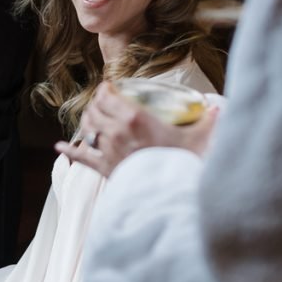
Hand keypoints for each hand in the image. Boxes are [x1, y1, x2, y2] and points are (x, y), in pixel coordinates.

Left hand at [54, 81, 220, 176]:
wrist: (172, 194)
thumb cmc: (184, 163)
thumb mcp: (200, 138)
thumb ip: (211, 120)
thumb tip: (222, 108)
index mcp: (135, 117)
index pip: (109, 94)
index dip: (106, 88)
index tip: (109, 87)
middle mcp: (117, 131)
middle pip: (95, 109)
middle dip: (95, 103)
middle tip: (101, 102)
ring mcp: (109, 150)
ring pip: (86, 128)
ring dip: (86, 120)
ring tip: (90, 118)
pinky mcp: (106, 169)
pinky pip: (82, 158)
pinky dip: (69, 151)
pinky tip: (59, 147)